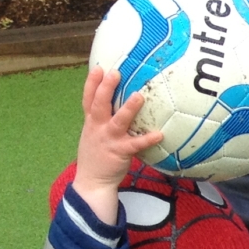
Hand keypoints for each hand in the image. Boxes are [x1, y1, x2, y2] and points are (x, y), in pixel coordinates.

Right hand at [74, 66, 161, 221]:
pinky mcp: (120, 152)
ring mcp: (108, 139)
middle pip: (99, 104)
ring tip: (138, 96)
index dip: (92, 83)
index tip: (99, 67)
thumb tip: (117, 104)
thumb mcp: (93, 133)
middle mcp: (97, 127)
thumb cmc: (97, 155)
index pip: (88, 98)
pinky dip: (147, 139)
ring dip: (128, 108)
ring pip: (118, 121)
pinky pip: (136, 144)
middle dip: (105, 87)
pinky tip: (160, 134)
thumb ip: (101, 119)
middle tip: (115, 72)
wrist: (93, 181)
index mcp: (91, 122)